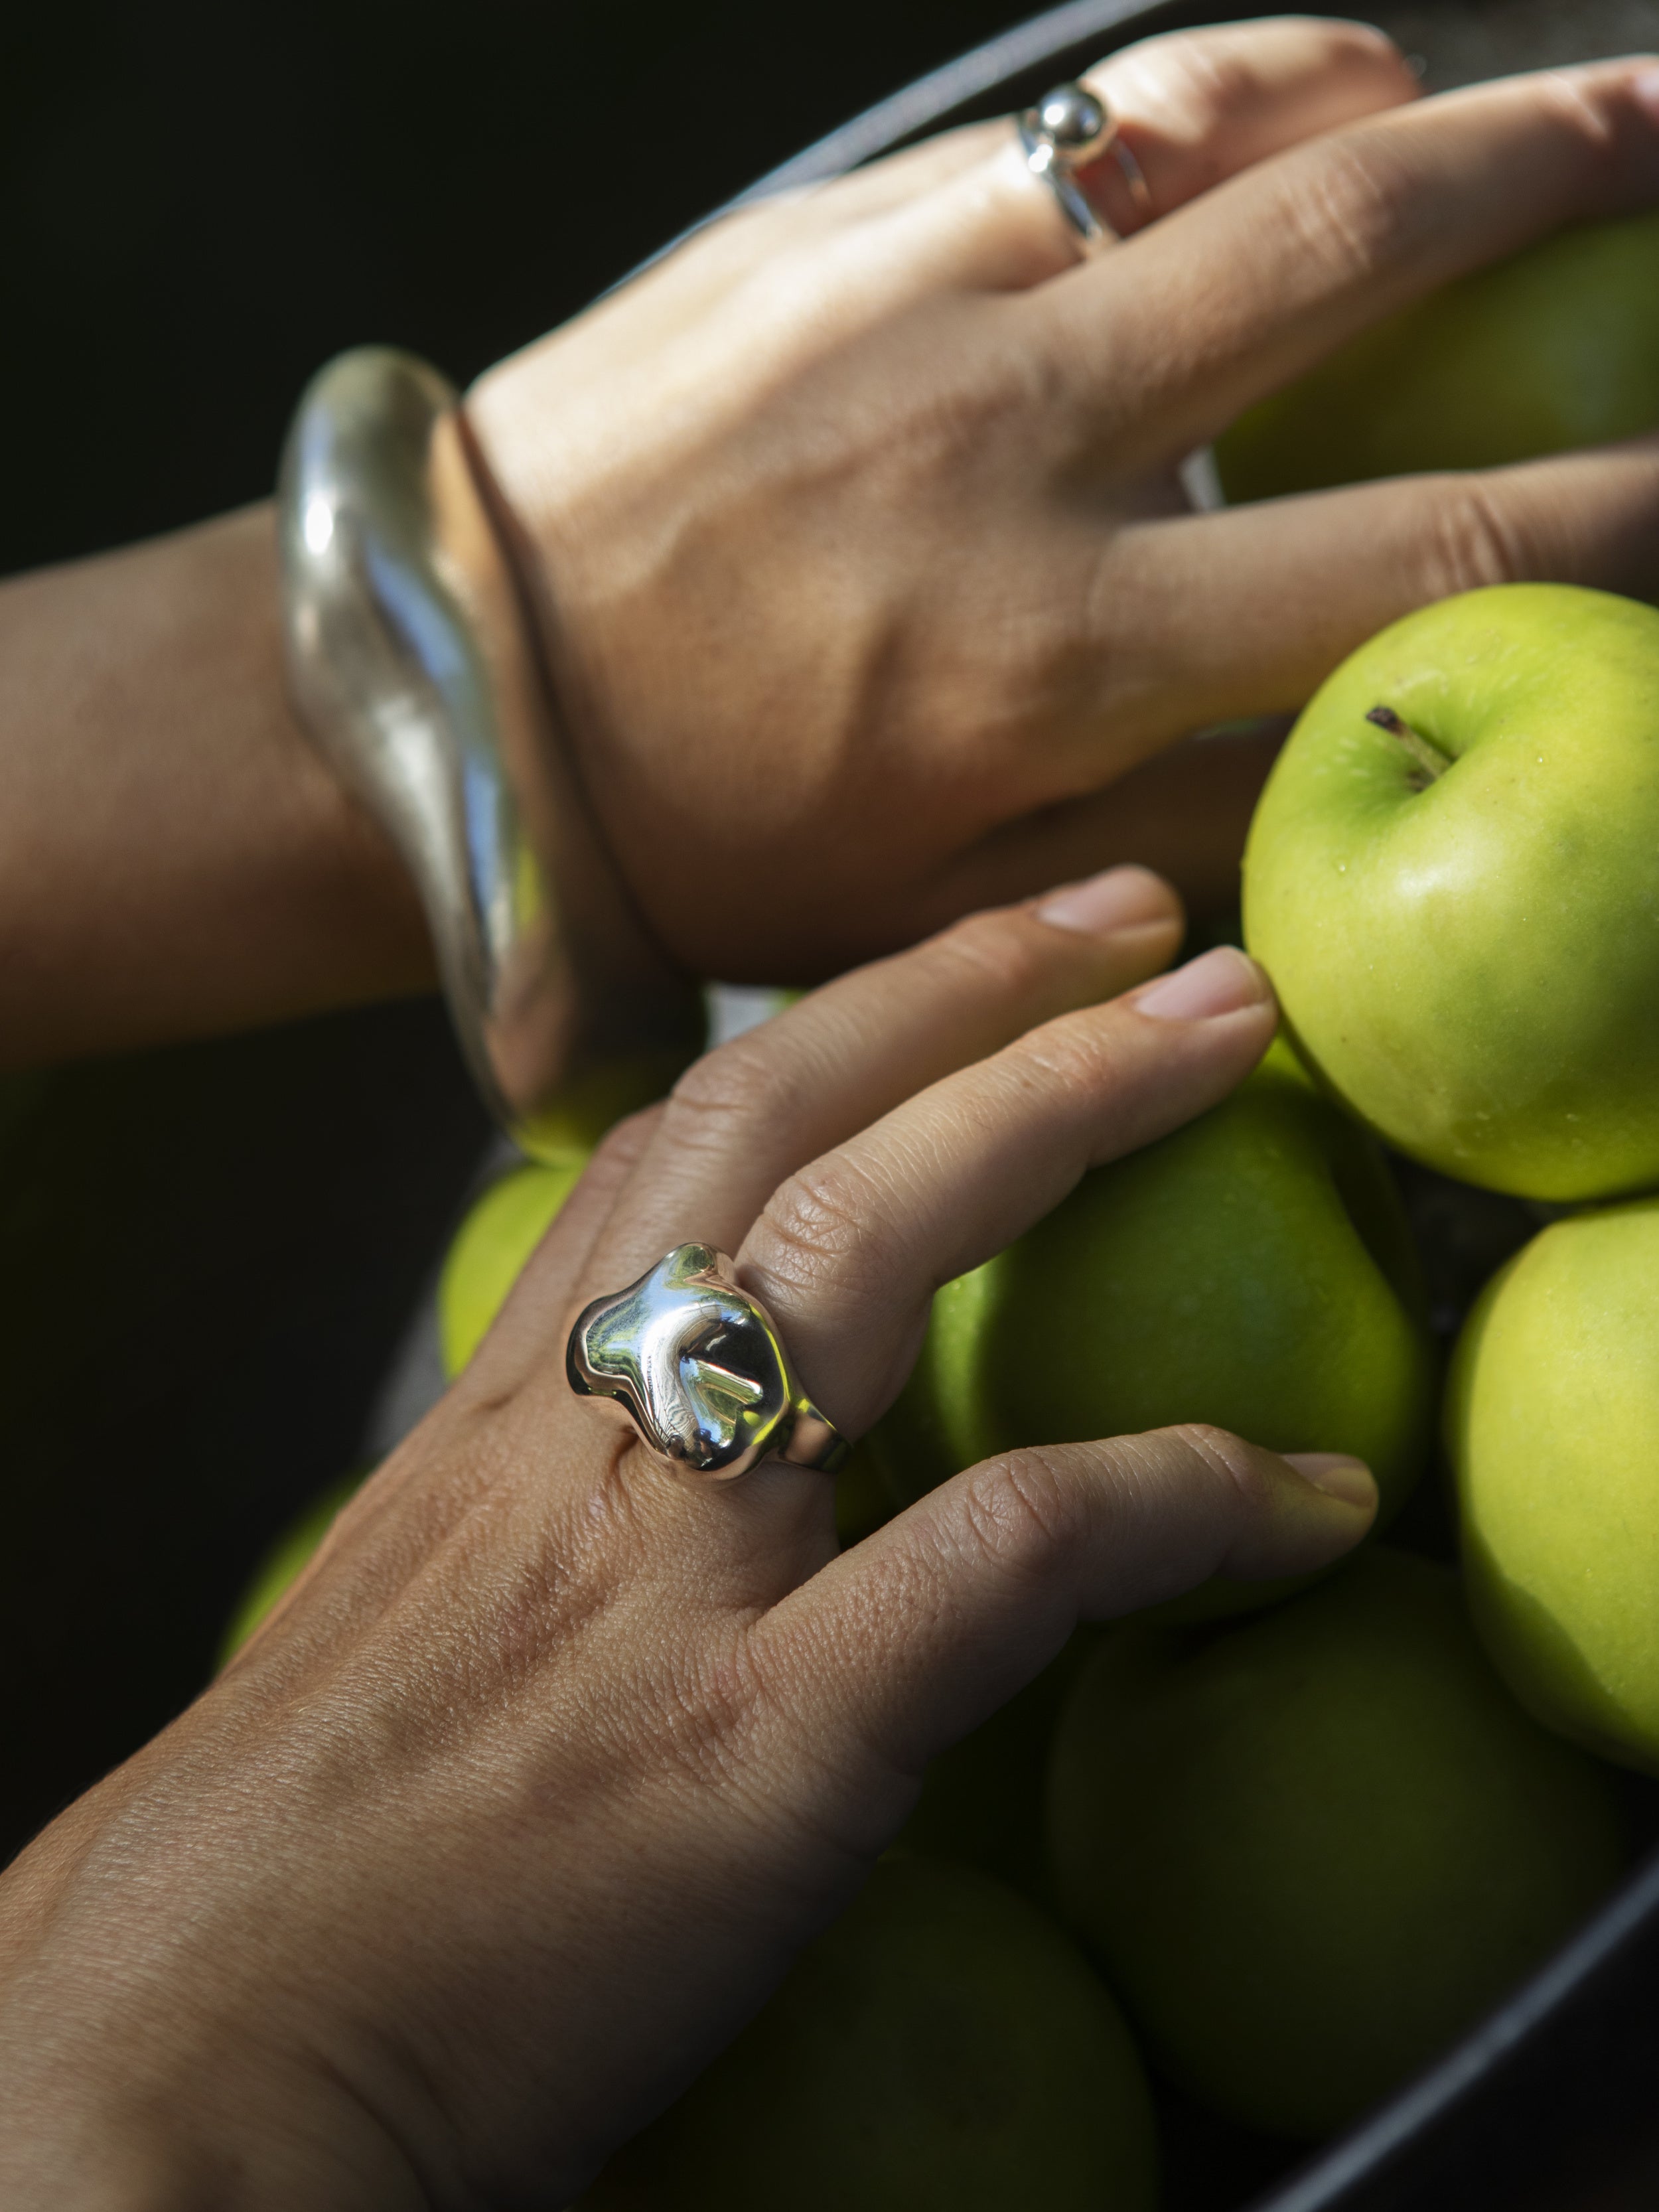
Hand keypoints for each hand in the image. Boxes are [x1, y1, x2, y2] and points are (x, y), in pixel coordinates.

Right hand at [0, 865, 1374, 2206]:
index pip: (674, 1138)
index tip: (958, 975)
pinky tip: (1299, 1504)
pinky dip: (1174, 1497)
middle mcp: (583, 1435)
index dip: (836, 1025)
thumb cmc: (288, 1872)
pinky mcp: (757, 1735)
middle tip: (1140, 922)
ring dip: (1070, 1109)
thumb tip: (644, 1496)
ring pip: (876, 1245)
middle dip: (972, 988)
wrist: (193, 2063)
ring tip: (1227, 1042)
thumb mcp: (404, 1622)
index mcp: (506, 1414)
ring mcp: (669, 1566)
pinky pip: (1007, 1552)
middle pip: (779, 1116)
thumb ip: (532, 1521)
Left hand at [469, 25, 1658, 984]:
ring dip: (1427, 95)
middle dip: (1570, 186)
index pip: (1415, 562)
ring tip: (1559, 101)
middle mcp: (1013, 441)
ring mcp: (920, 296)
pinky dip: (1234, 82)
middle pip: (1363, 254)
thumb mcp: (942, 899)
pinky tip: (1324, 77)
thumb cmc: (704, 830)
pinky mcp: (836, 223)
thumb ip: (1177, 829)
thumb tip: (1362, 758)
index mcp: (1052, 654)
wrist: (455, 689)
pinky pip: (1084, 113)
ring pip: (1231, 127)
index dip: (1610, 521)